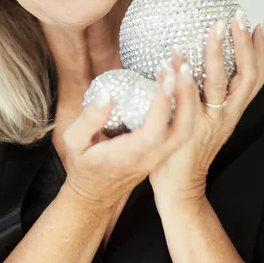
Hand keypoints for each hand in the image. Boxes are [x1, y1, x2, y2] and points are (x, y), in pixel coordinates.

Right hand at [61, 66, 197, 212]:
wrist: (94, 196)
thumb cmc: (82, 166)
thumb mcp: (74, 142)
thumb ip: (89, 118)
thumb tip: (107, 93)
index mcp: (130, 154)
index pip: (154, 129)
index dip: (163, 101)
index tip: (166, 74)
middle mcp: (151, 157)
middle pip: (181, 130)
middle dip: (185, 97)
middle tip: (182, 66)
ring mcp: (159, 157)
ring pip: (186, 130)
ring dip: (189, 100)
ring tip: (182, 70)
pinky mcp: (162, 153)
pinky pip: (182, 130)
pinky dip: (187, 107)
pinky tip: (180, 86)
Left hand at [149, 12, 263, 209]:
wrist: (180, 188)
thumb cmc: (186, 151)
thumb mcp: (204, 120)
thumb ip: (202, 96)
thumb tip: (190, 63)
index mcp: (232, 112)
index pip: (254, 78)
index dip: (258, 51)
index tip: (256, 25)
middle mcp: (226, 115)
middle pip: (245, 76)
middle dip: (244, 44)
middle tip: (236, 17)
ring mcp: (209, 122)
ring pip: (219, 83)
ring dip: (217, 52)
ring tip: (212, 28)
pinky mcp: (189, 128)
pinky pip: (188, 97)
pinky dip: (183, 73)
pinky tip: (175, 55)